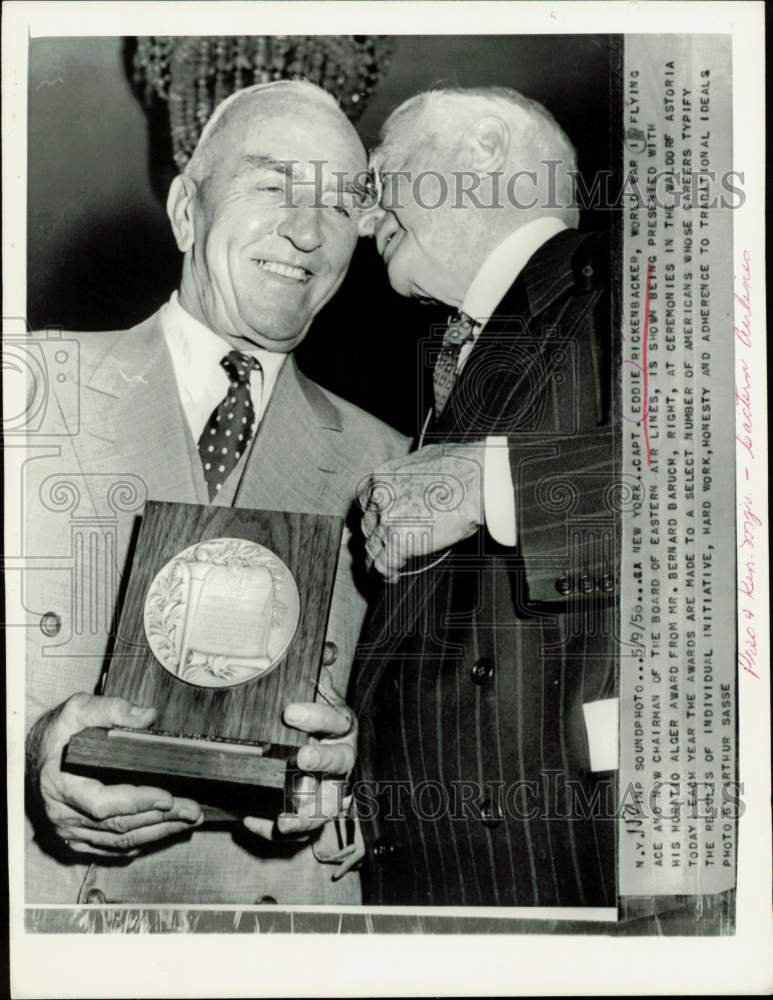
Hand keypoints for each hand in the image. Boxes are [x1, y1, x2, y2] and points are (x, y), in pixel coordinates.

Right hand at [26, 693, 202, 856]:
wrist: (35, 754)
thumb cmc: (58, 732)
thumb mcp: (78, 709)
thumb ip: (111, 709)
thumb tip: (147, 716)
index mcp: (61, 784)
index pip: (102, 803)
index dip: (136, 802)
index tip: (167, 796)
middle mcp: (64, 815)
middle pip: (118, 826)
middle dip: (160, 819)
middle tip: (193, 810)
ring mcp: (70, 831)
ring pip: (119, 841)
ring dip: (157, 833)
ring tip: (188, 820)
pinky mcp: (77, 839)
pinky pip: (112, 848)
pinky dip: (141, 842)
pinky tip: (165, 831)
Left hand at [244, 668, 355, 840]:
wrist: (318, 753)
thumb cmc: (314, 719)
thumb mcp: (317, 689)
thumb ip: (318, 668)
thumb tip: (327, 649)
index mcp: (341, 726)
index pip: (336, 720)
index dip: (317, 715)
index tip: (291, 712)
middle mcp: (342, 759)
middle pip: (340, 763)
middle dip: (322, 762)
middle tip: (301, 759)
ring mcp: (330, 790)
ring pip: (327, 806)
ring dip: (309, 813)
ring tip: (287, 818)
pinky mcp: (313, 814)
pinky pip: (301, 828)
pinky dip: (277, 829)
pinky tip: (255, 823)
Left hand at [357, 442, 484, 581]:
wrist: (476, 481)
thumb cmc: (461, 468)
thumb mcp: (424, 461)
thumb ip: (410, 476)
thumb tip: (415, 486)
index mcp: (383, 476)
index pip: (366, 503)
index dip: (372, 517)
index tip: (377, 526)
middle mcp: (380, 497)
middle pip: (368, 526)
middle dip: (375, 538)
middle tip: (383, 547)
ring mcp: (386, 520)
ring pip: (372, 547)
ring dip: (379, 559)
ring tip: (386, 568)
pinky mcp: (398, 540)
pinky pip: (384, 564)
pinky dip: (387, 573)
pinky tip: (393, 576)